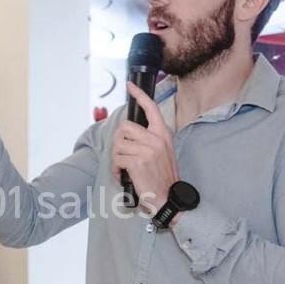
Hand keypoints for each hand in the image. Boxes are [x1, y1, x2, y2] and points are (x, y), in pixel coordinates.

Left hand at [111, 82, 177, 214]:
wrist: (168, 197)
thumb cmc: (163, 177)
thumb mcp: (163, 152)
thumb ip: (151, 139)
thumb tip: (131, 132)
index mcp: (163, 135)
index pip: (151, 109)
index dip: (139, 96)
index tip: (130, 86)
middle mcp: (156, 139)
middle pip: (125, 127)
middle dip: (119, 141)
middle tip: (123, 153)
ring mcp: (147, 150)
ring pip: (118, 144)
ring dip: (117, 158)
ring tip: (124, 167)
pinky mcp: (137, 162)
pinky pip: (117, 159)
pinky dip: (116, 169)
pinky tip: (123, 175)